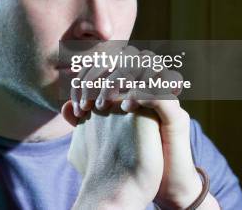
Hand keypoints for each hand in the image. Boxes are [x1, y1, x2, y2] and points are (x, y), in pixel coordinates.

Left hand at [66, 46, 210, 207]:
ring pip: (149, 65)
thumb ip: (84, 120)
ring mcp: (165, 100)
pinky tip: (125, 108)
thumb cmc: (128, 162)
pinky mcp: (176, 117)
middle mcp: (150, 88)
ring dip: (121, 79)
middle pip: (130, 55)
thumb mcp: (102, 137)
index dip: (90, 73)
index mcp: (133, 89)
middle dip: (103, 73)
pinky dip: (142, 93)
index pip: (112, 60)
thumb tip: (65, 107)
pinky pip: (162, 91)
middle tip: (88, 100)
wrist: (159, 187)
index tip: (77, 99)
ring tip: (103, 105)